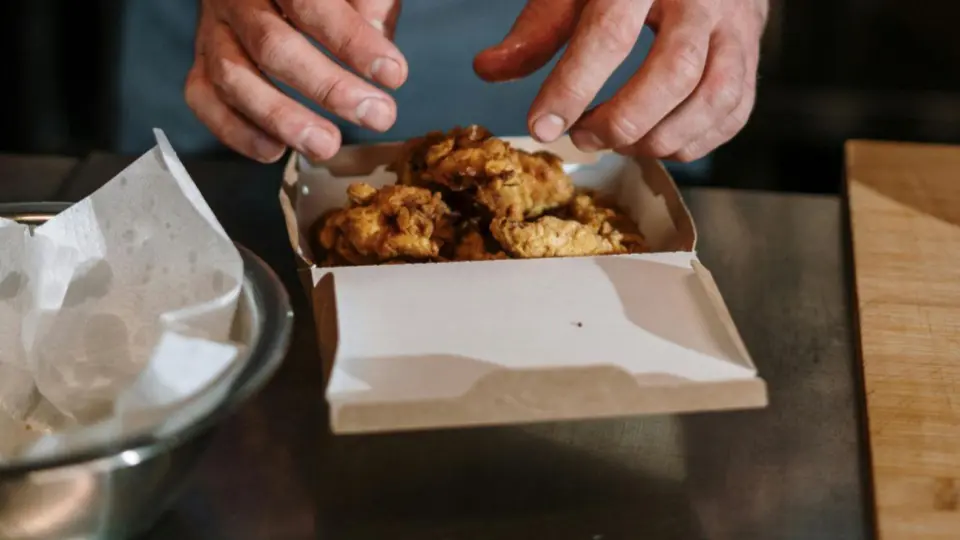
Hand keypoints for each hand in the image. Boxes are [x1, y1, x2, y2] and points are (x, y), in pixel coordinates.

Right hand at [185, 0, 405, 162]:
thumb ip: (369, 4)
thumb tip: (377, 39)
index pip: (310, 3)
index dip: (352, 42)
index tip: (394, 74)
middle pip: (272, 45)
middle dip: (329, 87)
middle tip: (377, 116)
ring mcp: (213, 32)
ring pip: (233, 78)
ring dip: (281, 118)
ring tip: (326, 146)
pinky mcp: (202, 64)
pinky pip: (204, 100)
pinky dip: (236, 131)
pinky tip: (274, 150)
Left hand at [474, 0, 767, 161]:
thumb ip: (538, 29)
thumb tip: (488, 70)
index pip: (610, 36)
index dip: (572, 89)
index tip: (541, 127)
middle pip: (672, 74)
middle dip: (621, 121)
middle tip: (584, 137)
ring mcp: (737, 28)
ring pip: (712, 98)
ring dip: (660, 138)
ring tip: (619, 142)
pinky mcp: (752, 55)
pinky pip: (733, 112)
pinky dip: (694, 142)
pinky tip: (656, 142)